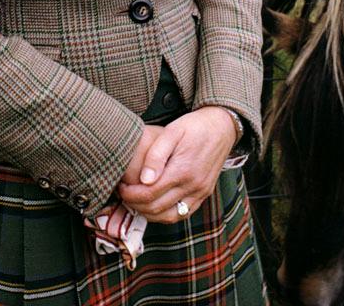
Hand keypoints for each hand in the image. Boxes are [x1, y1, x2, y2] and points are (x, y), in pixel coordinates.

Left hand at [116, 107, 236, 222]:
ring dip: (148, 213)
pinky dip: (165, 215)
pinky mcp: (204, 194)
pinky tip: (154, 205)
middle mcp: (193, 186)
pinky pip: (182, 214)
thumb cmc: (195, 126)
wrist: (222, 126)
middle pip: (156, 208)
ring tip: (136, 201)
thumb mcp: (172, 131)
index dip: (130, 194)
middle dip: (135, 204)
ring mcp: (200, 192)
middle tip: (123, 194)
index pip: (149, 194)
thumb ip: (156, 155)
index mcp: (183, 170)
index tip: (121, 186)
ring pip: (169, 217)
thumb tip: (144, 179)